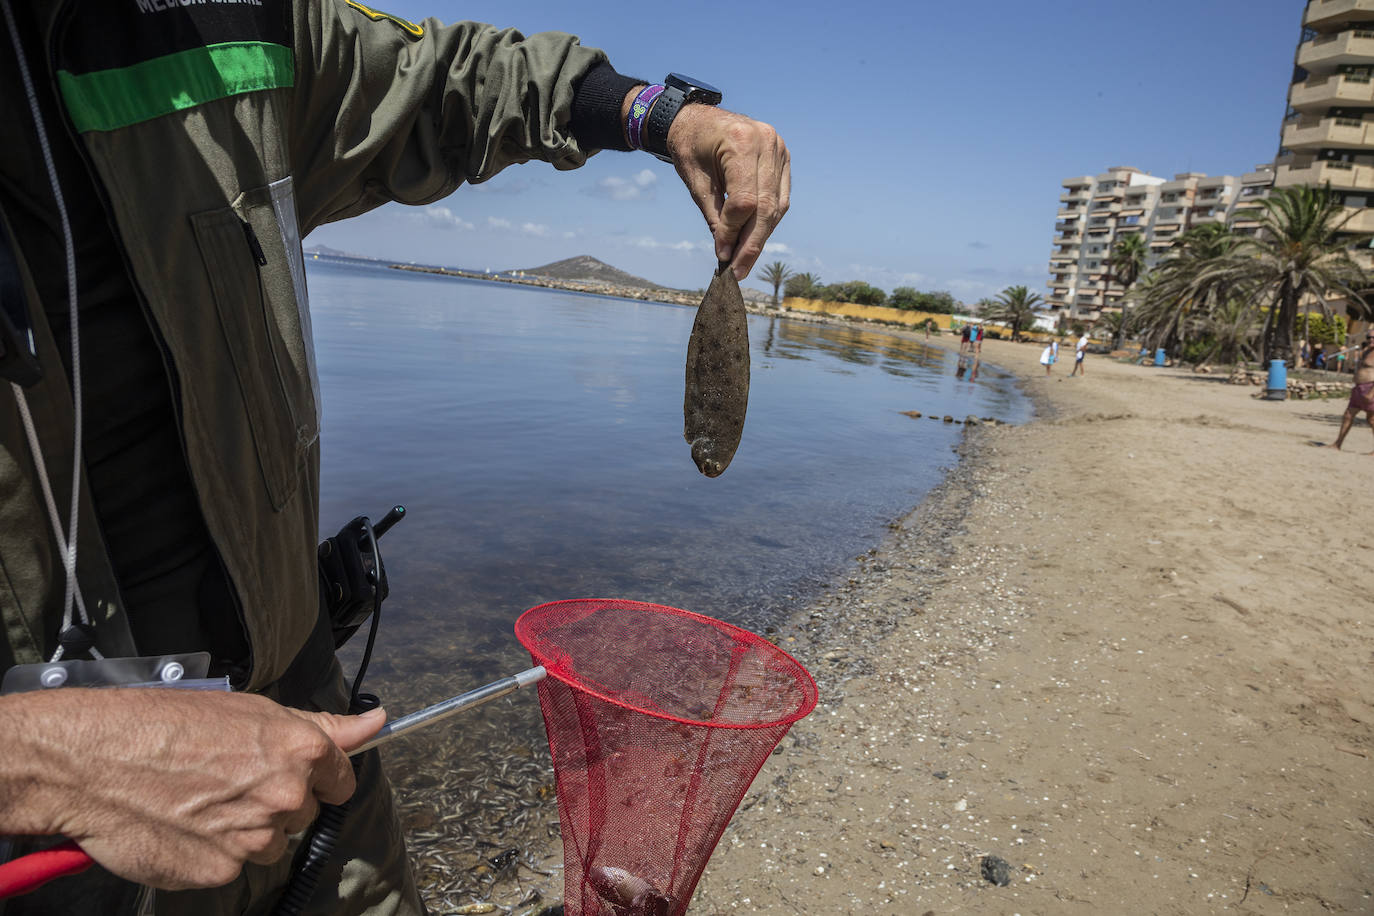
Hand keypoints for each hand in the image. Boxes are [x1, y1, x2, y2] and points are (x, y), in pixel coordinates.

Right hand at [0, 688, 385, 889]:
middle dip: (276, 801)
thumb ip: (323, 725)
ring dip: (246, 830)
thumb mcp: (250, 709)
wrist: (92, 761)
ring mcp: (254, 837)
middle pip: (304, 812)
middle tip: (228, 780)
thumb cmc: (164, 724)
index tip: (295, 774)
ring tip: (200, 801)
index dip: (318, 776)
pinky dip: (213, 852)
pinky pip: (233, 866)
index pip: (342, 777)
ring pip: (271, 843)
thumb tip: (377, 722)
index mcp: (301, 749)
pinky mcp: (221, 871)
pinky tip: (184, 825)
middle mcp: (286, 796)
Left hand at [666, 105, 789, 280]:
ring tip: (745, 260)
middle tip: (739, 271)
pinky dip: (768, 220)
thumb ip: (714, 216)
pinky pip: (781, 197)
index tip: (723, 256)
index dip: (734, 232)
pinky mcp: (783, 157)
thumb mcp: (695, 181)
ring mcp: (779, 148)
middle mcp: (767, 142)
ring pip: (777, 205)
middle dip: (752, 243)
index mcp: (741, 141)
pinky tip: (754, 238)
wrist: (697, 118)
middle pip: (766, 206)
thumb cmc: (689, 146)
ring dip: (761, 236)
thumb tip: (726, 253)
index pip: (745, 200)